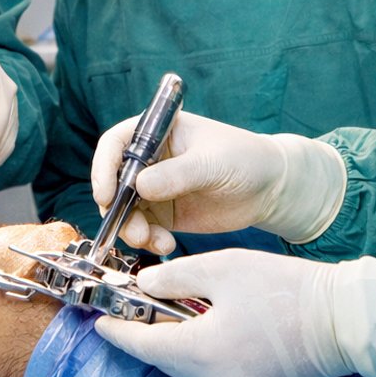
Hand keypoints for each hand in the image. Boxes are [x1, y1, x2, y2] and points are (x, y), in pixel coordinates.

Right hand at [90, 112, 346, 254]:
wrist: (271, 188)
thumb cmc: (245, 159)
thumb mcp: (213, 163)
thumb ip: (178, 174)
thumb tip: (139, 185)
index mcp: (156, 131)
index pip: (116, 143)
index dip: (104, 168)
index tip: (105, 195)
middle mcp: (149, 159)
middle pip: (113, 181)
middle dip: (116, 208)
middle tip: (131, 230)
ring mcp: (155, 188)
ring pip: (125, 210)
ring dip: (131, 228)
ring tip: (152, 241)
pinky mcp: (165, 214)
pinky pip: (144, 229)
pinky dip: (148, 240)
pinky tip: (166, 245)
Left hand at [93, 250, 375, 376]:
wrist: (346, 320)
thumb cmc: (288, 290)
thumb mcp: (224, 268)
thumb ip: (175, 276)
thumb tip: (144, 285)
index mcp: (202, 353)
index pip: (143, 345)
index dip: (117, 330)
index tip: (99, 318)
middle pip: (164, 359)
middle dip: (144, 335)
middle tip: (128, 310)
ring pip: (187, 367)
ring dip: (171, 342)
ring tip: (162, 312)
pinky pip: (211, 372)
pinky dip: (197, 351)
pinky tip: (198, 326)